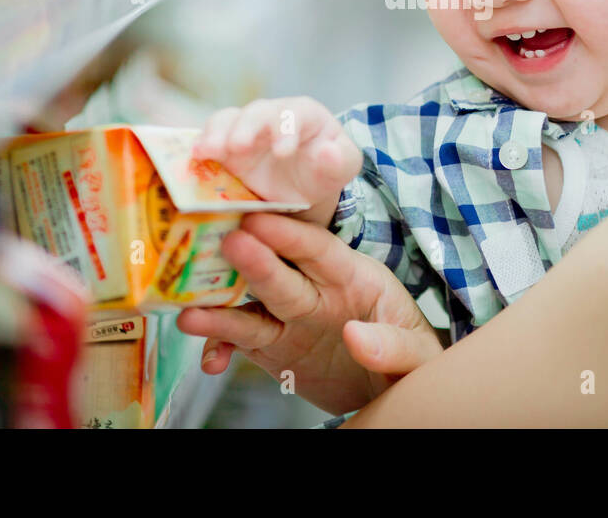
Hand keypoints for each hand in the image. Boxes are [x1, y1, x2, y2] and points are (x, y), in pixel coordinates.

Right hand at [176, 212, 444, 414]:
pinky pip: (240, 344)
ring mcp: (290, 318)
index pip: (318, 249)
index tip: (257, 220)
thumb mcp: (417, 353)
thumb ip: (391, 344)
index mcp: (352, 276)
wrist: (392, 386)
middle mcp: (314, 291)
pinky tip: (211, 362)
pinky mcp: (273, 346)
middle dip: (252, 261)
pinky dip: (221, 350)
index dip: (288, 234)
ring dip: (219, 309)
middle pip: (279, 275)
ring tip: (189, 316)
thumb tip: (357, 336)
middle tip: (225, 243)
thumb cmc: (411, 356)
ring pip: (249, 309)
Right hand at [194, 97, 361, 227]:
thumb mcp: (340, 168)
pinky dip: (201, 145)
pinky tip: (195, 157)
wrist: (300, 186)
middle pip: (257, 112)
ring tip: (208, 152)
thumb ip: (339, 161)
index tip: (283, 154)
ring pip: (228, 119)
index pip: (295, 113)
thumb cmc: (323, 170)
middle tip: (238, 147)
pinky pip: (209, 137)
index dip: (287, 129)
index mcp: (304, 114)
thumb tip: (328, 152)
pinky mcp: (224, 145)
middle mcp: (271, 115)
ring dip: (217, 133)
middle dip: (246, 128)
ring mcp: (244, 127)